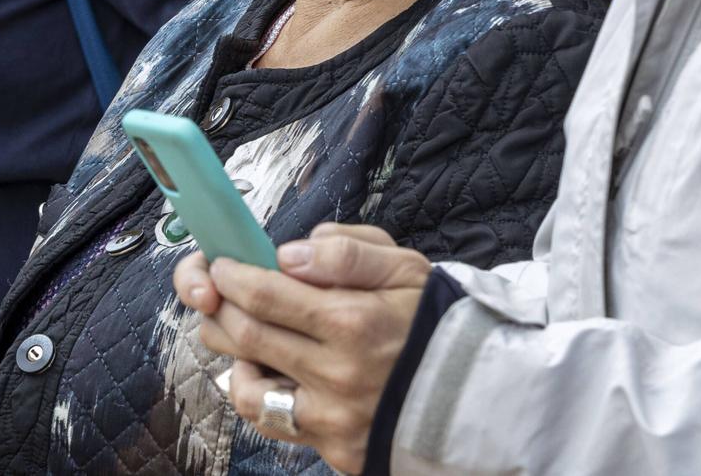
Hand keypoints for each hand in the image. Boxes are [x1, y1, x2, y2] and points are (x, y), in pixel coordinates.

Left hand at [176, 226, 429, 474]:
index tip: (223, 264)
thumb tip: (288, 255)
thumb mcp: (405, 269)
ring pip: (246, 388)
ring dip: (230, 354)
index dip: (229, 275)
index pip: (261, 295)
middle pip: (243, 335)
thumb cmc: (435, 322)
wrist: (481, 393)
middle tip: (219, 291)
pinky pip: (272, 423)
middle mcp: (338, 375)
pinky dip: (256, 395)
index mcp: (353, 322)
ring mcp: (335, 418)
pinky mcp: (336, 449)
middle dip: (220, 306)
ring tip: (241, 332)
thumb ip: (346, 252)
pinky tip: (264, 371)